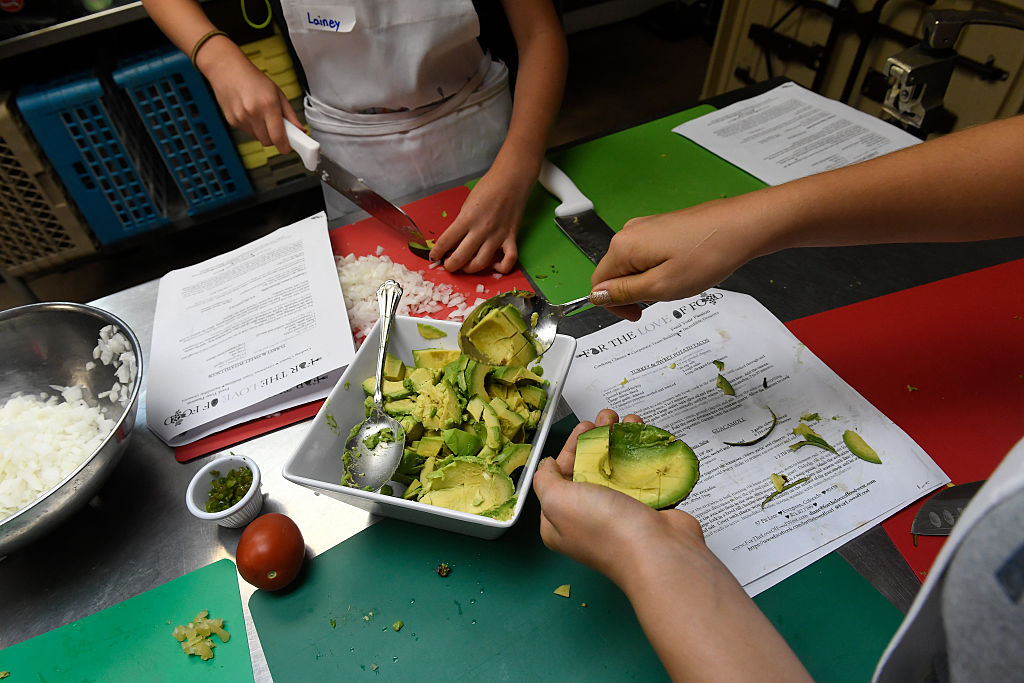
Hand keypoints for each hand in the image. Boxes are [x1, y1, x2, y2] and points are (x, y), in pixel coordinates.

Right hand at [197, 40, 302, 152]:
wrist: (226, 68)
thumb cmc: (253, 79)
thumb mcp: (277, 93)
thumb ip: (290, 114)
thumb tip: (300, 130)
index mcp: (268, 105)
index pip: (279, 138)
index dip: (286, 146)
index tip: (289, 147)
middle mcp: (253, 113)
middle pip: (269, 141)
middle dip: (275, 137)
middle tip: (277, 126)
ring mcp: (240, 118)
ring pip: (258, 138)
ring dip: (263, 133)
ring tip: (261, 115)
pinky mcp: (232, 121)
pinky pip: (248, 133)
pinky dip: (252, 128)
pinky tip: (250, 113)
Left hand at [429, 163, 530, 273]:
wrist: (511, 180)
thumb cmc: (488, 188)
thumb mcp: (467, 204)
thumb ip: (462, 223)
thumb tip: (455, 241)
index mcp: (466, 219)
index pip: (446, 241)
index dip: (437, 252)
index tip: (434, 256)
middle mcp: (481, 230)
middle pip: (461, 257)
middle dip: (451, 265)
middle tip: (449, 265)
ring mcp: (497, 236)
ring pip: (481, 263)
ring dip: (470, 269)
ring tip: (466, 266)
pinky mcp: (511, 238)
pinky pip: (509, 260)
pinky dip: (501, 268)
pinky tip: (494, 266)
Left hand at [534, 409, 814, 681]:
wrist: (657, 552)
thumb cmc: (604, 528)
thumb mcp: (557, 500)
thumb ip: (545, 480)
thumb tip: (545, 466)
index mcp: (560, 521)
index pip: (559, 477)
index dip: (570, 448)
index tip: (583, 428)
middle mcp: (588, 518)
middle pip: (589, 469)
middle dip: (597, 438)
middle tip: (607, 416)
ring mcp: (620, 514)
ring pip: (617, 468)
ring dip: (621, 440)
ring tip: (628, 419)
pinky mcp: (647, 509)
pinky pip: (642, 474)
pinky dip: (642, 453)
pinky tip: (645, 435)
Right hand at [589, 192, 774, 320]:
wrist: (743, 226)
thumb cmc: (708, 254)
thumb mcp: (661, 286)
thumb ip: (624, 293)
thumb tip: (597, 296)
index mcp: (623, 247)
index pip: (599, 284)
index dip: (615, 305)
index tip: (639, 314)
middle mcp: (630, 232)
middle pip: (616, 273)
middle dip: (636, 292)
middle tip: (666, 297)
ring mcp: (647, 227)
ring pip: (634, 266)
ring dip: (650, 281)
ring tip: (680, 282)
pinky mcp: (662, 226)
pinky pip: (649, 255)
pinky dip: (661, 268)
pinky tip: (684, 270)